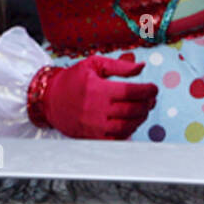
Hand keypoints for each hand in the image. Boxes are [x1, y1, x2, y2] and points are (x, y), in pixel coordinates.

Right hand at [28, 55, 157, 139]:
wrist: (49, 99)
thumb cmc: (73, 79)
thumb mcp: (94, 64)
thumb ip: (119, 66)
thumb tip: (141, 67)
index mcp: (98, 89)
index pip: (131, 92)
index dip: (148, 90)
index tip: (154, 89)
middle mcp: (96, 109)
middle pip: (132, 110)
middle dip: (147, 105)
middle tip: (151, 100)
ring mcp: (93, 126)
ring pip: (126, 126)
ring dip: (140, 119)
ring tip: (143, 111)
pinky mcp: (91, 137)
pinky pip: (115, 139)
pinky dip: (127, 132)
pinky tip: (131, 123)